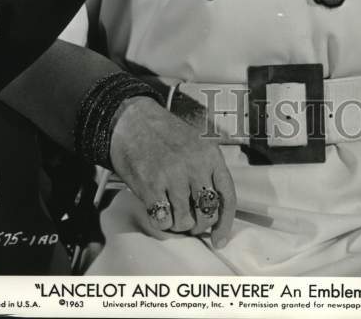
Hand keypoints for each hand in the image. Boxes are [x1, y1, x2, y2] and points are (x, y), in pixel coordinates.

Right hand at [109, 95, 235, 247]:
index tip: (219, 240)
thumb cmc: (165, 134)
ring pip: (185, 221)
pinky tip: (158, 210)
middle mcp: (195, 166)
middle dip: (199, 225)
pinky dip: (161, 222)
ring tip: (171, 213)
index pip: (227, 197)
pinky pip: (163, 221)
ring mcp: (173, 176)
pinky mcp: (151, 186)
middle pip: (207, 213)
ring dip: (178, 224)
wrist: (133, 121)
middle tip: (190, 222)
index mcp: (210, 155)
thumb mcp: (197, 143)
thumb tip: (214, 207)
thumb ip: (208, 170)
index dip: (225, 223)